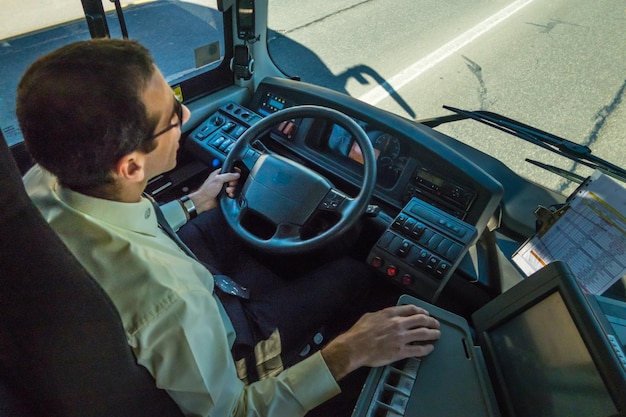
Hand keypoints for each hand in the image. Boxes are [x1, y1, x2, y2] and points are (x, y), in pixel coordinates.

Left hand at [188, 168, 239, 213]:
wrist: (204, 201)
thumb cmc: (207, 190)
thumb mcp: (218, 179)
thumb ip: (228, 175)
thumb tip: (236, 174)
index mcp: (219, 174)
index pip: (230, 170)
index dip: (235, 171)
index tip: (237, 174)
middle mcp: (222, 180)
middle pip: (234, 179)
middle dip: (233, 182)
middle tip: (229, 184)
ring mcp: (224, 187)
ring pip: (234, 187)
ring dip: (232, 189)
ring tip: (227, 191)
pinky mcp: (225, 194)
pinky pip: (232, 193)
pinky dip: (232, 194)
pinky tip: (229, 195)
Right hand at [321, 305, 440, 380]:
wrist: (354, 347)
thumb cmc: (359, 333)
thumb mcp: (370, 316)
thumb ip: (381, 315)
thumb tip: (386, 315)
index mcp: (390, 314)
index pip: (411, 309)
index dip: (421, 311)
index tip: (425, 313)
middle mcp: (398, 324)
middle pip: (421, 319)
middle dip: (431, 321)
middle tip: (436, 324)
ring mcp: (401, 338)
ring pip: (423, 333)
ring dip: (433, 333)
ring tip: (437, 334)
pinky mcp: (401, 351)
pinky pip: (418, 349)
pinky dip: (427, 348)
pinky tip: (430, 348)